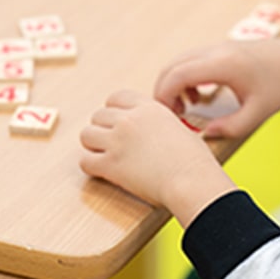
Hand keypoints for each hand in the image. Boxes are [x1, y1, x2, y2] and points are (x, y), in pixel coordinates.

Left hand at [80, 89, 235, 226]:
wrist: (191, 180)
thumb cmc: (194, 160)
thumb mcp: (179, 128)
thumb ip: (158, 124)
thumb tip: (151, 131)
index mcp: (149, 108)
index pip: (116, 97)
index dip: (114, 110)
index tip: (118, 122)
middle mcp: (130, 120)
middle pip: (98, 115)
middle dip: (103, 128)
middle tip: (112, 142)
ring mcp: (118, 141)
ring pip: (86, 134)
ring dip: (93, 144)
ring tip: (104, 155)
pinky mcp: (110, 165)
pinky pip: (85, 161)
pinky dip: (91, 167)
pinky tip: (102, 172)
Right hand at [154, 33, 279, 138]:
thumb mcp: (260, 112)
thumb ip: (231, 127)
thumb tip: (204, 135)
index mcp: (223, 64)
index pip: (178, 75)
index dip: (164, 96)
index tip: (168, 118)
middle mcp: (216, 50)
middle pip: (172, 66)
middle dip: (164, 91)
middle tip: (173, 117)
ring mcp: (217, 46)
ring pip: (180, 61)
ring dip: (174, 84)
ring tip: (186, 109)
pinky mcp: (221, 49)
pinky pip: (192, 60)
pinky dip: (185, 77)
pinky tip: (199, 97)